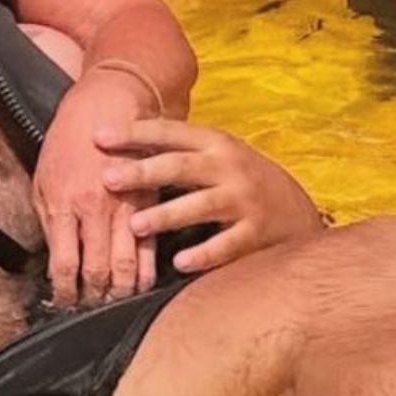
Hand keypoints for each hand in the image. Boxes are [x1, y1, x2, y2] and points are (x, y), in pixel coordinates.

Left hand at [33, 71, 157, 306]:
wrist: (106, 105)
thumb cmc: (66, 142)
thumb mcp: (43, 178)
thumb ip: (48, 220)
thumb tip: (52, 260)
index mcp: (62, 205)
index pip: (63, 266)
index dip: (65, 293)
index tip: (64, 306)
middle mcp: (94, 211)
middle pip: (95, 271)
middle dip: (93, 298)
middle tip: (91, 314)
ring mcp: (124, 208)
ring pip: (125, 264)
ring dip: (122, 291)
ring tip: (117, 307)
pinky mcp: (148, 202)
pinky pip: (150, 246)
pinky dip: (148, 270)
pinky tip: (146, 286)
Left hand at [97, 118, 322, 274]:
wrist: (296, 208)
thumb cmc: (239, 178)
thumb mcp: (214, 154)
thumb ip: (176, 150)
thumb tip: (120, 142)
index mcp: (215, 143)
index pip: (170, 133)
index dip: (135, 133)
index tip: (99, 137)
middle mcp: (230, 167)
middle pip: (181, 166)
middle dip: (143, 172)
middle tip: (107, 179)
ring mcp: (245, 200)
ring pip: (202, 205)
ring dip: (167, 215)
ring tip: (135, 224)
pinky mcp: (256, 233)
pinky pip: (227, 245)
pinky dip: (204, 254)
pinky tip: (179, 262)